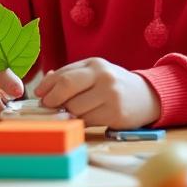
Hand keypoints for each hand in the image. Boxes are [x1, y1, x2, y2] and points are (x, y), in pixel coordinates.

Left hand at [34, 58, 157, 128]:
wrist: (147, 96)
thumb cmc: (114, 85)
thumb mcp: (94, 73)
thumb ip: (70, 76)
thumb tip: (43, 87)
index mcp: (95, 64)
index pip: (63, 74)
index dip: (46, 86)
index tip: (39, 95)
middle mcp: (103, 77)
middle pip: (66, 87)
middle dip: (52, 100)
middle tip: (47, 106)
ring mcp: (111, 96)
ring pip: (74, 108)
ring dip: (66, 114)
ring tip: (68, 113)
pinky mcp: (115, 114)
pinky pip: (87, 121)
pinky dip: (79, 122)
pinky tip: (82, 119)